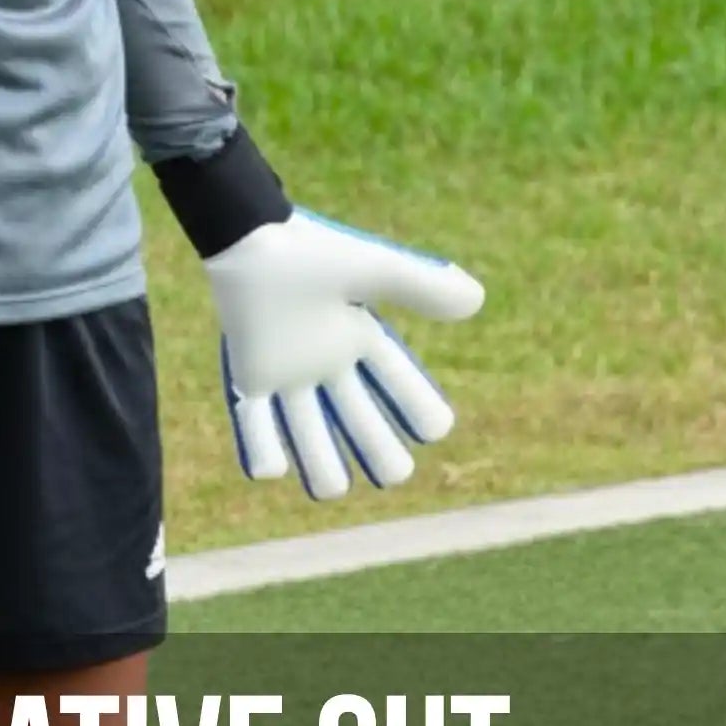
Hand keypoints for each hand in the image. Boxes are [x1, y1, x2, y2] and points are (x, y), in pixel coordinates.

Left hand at [207, 208, 483, 498]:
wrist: (248, 236)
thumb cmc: (311, 249)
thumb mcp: (374, 267)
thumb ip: (421, 285)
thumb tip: (478, 300)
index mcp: (360, 334)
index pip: (398, 379)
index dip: (417, 405)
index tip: (436, 429)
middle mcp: (327, 359)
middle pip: (359, 417)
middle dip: (377, 447)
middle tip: (395, 473)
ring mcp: (287, 370)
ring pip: (308, 430)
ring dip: (318, 461)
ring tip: (333, 489)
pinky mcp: (249, 373)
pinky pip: (253, 420)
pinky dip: (259, 447)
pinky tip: (270, 470)